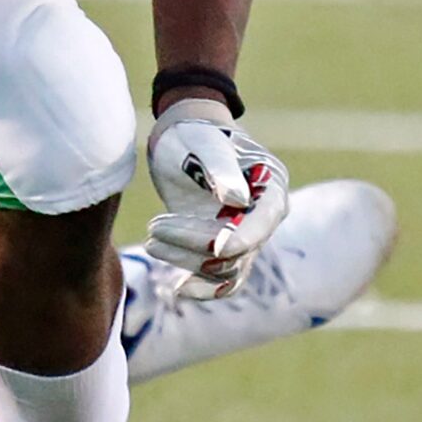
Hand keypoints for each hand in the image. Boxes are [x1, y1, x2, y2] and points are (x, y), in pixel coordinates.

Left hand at [145, 98, 290, 299]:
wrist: (183, 139)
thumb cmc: (195, 134)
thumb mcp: (203, 143)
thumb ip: (219, 168)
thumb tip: (237, 199)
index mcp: (270, 187)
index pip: (262, 222)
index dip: (241, 238)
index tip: (214, 248)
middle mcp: (264, 216)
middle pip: (240, 249)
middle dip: (196, 244)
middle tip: (155, 227)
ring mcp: (246, 234)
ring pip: (225, 269)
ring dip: (187, 261)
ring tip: (152, 239)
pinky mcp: (223, 247)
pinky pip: (220, 279)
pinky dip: (200, 286)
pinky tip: (175, 287)